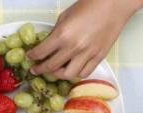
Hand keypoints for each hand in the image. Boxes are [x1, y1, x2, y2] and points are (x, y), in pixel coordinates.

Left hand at [27, 0, 142, 78]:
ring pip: (68, 75)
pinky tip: (72, 69)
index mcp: (62, 35)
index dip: (32, 56)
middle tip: (35, 69)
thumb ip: (55, 33)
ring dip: (58, 74)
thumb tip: (47, 44)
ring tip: (55, 70)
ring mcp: (87, 55)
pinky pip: (84, 73)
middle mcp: (74, 48)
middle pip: (51, 66)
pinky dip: (76, 73)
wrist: (113, 5)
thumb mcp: (65, 17)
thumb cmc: (89, 6)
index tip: (29, 57)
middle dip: (40, 69)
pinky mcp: (98, 58)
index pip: (41, 52)